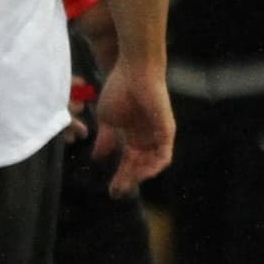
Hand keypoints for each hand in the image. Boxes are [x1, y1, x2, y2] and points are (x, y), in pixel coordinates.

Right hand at [92, 60, 174, 195]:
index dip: (120, 177)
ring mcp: (157, 135)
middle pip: (139, 167)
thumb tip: (98, 157)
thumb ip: (105, 139)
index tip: (110, 191)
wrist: (133, 71)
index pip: (128, 163)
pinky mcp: (166, 131)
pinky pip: (164, 156)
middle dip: (128, 181)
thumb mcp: (107, 120)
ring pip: (152, 165)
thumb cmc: (119, 90)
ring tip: (126, 183)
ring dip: (140, 176)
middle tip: (116, 192)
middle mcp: (146, 139)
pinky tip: (142, 173)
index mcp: (133, 136)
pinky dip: (154, 167)